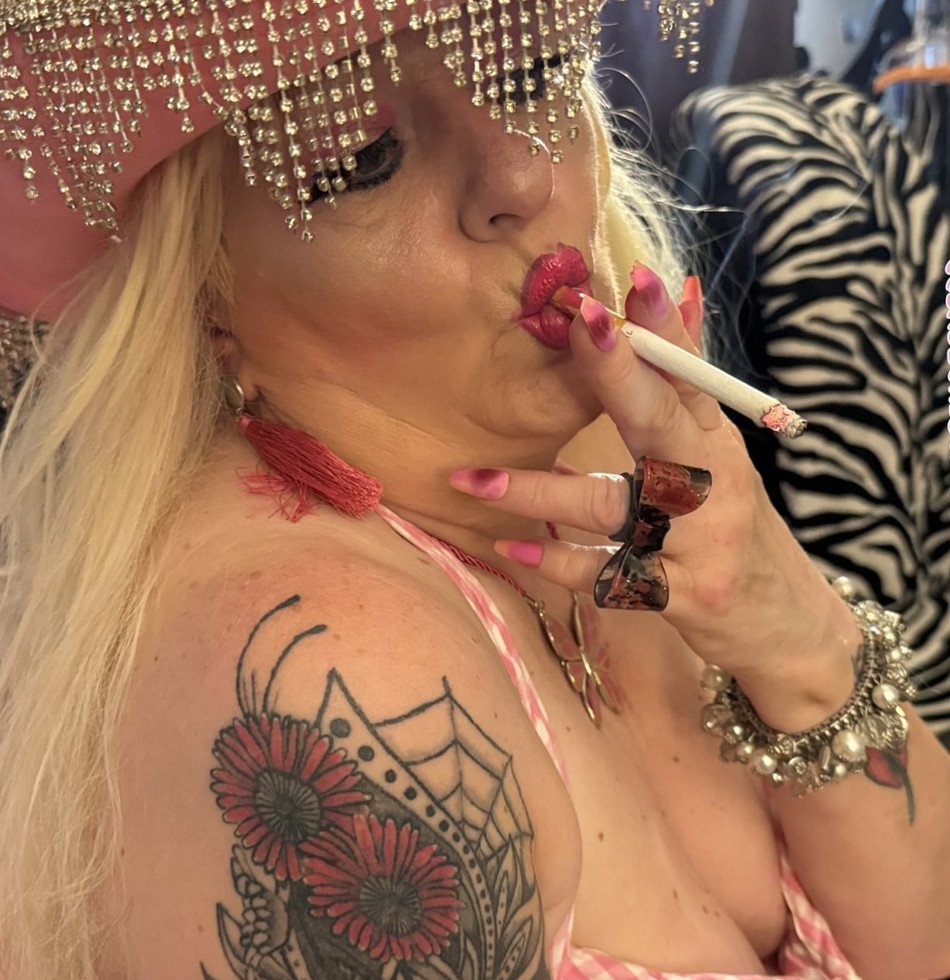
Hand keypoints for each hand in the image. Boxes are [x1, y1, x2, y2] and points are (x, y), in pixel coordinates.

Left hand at [451, 265, 857, 712]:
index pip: (691, 373)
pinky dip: (562, 564)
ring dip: (542, 493)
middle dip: (621, 370)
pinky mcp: (682, 595)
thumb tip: (681, 292)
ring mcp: (698, 541)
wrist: (788, 627)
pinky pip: (611, 578)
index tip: (634, 276)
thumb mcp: (720, 457)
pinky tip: (515, 548)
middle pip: (663, 421)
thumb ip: (688, 391)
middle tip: (581, 320)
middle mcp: (711, 482)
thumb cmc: (734, 530)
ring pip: (613, 506)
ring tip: (473, 479)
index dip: (666, 325)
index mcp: (715, 441)